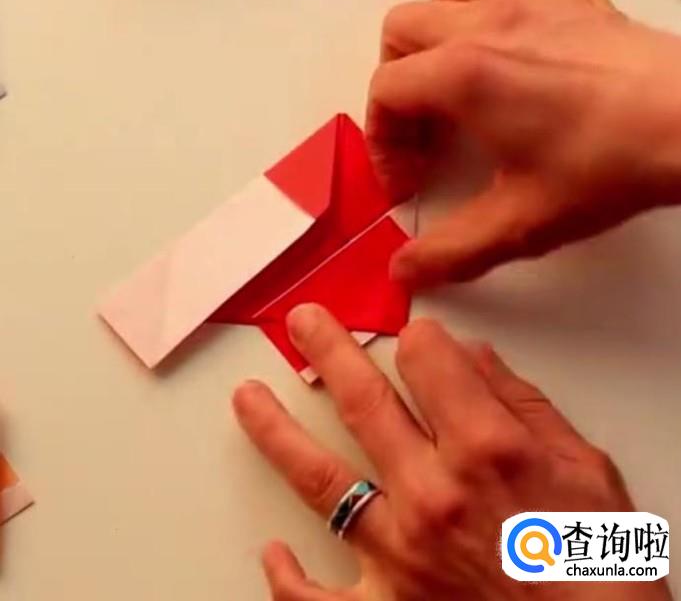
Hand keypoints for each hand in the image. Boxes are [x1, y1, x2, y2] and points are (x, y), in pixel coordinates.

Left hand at [233, 303, 671, 600]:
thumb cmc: (597, 569)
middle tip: (303, 323)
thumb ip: (523, 403)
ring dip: (277, 431)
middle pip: (362, 400)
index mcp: (487, 449)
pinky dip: (288, 580)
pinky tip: (272, 554)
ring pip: (319, 478)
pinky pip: (316, 600)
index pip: (426, 358)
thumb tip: (473, 356)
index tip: (416, 339)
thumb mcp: (584, 468)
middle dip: (328, 350)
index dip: (420, 339)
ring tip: (248, 399)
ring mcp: (399, 554)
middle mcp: (434, 494)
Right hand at [367, 0, 680, 286]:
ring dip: (436, 25)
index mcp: (461, 75)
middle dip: (396, 82)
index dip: (382, 142)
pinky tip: (516, 2)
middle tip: (422, 133)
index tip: (407, 180)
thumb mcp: (518, 224)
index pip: (385, 92)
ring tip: (449, 72)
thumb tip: (404, 271)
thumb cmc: (608, 165)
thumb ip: (450, 252)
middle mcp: (487, 25)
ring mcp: (534, 3)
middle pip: (402, 30)